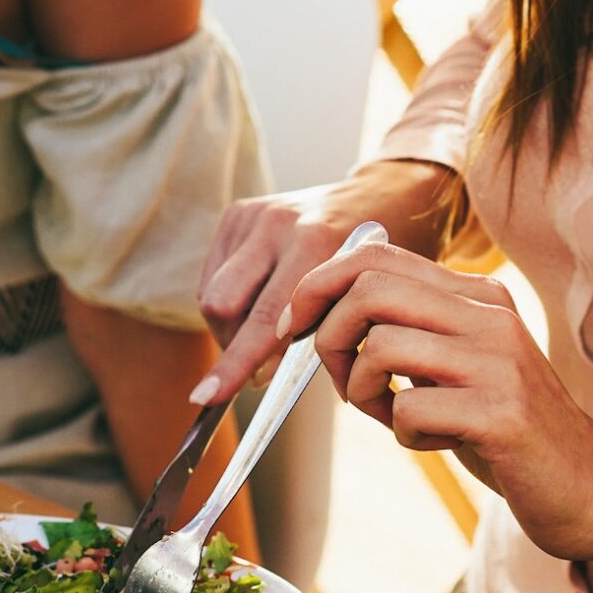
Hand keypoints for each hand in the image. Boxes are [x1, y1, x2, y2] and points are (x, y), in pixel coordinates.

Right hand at [192, 159, 457, 401]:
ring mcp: (255, 214)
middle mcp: (279, 223)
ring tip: (263, 333)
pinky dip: (230, 301)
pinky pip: (212, 276)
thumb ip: (319, 333)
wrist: (386, 195)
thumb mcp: (365, 298)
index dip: (235, 364)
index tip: (206, 397)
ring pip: (212, 295)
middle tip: (259, 364)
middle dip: (232, 345)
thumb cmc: (381, 260)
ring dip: (230, 327)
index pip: (263, 319)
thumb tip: (261, 374)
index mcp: (317, 243)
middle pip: (222, 305)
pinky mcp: (239, 213)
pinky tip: (260, 301)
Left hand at [277, 240, 592, 565]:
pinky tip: (435, 442)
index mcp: (476, 296)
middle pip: (370, 290)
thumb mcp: (453, 367)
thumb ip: (405, 334)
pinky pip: (408, 409)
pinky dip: (402, 433)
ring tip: (392, 415)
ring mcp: (498, 362)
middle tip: (343, 382)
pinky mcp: (501, 413)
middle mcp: (489, 317)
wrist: (587, 486)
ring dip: (363, 391)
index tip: (295, 325)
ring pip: (381, 346)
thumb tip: (321, 318)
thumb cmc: (503, 430)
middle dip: (329, 337)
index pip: (376, 257)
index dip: (318, 286)